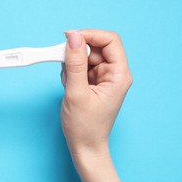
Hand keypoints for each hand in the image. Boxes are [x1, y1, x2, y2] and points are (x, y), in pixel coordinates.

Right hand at [61, 30, 132, 157]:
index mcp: (119, 75)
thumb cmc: (85, 127)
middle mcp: (114, 73)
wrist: (85, 147)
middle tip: (63, 63)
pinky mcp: (94, 82)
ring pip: (86, 56)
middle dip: (76, 53)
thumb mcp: (76, 92)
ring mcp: (104, 78)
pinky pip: (81, 67)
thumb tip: (73, 37)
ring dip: (72, 65)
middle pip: (96, 47)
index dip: (90, 35)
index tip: (69, 37)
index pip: (110, 41)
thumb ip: (74, 63)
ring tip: (69, 84)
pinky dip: (71, 73)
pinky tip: (70, 87)